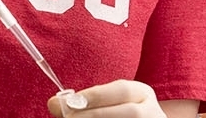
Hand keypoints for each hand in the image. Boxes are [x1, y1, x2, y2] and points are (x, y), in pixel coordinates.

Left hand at [47, 80, 165, 117]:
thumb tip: (52, 103)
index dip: (97, 95)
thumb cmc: (118, 113)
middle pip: (130, 113)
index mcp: (143, 94)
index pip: (124, 90)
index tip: (72, 102)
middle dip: (97, 115)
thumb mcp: (107, 103)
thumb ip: (83, 102)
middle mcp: (153, 112)